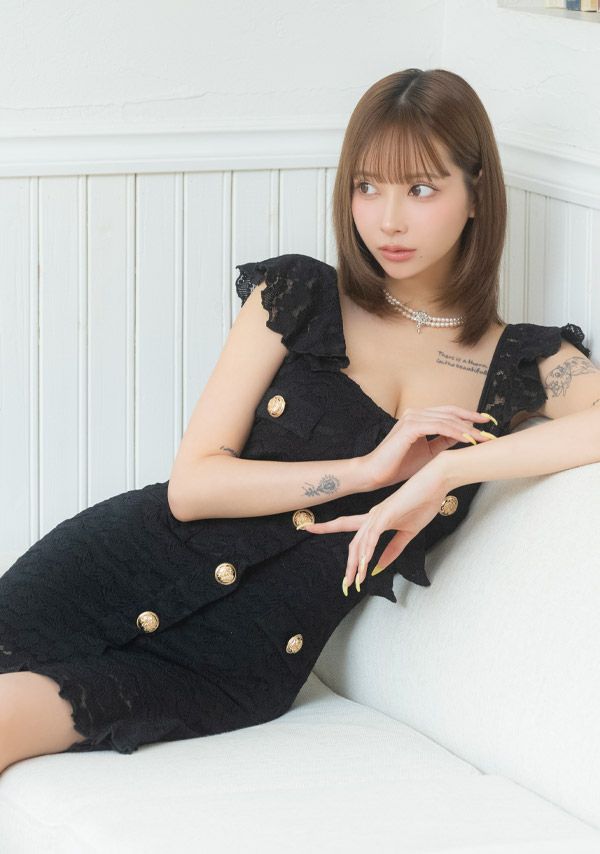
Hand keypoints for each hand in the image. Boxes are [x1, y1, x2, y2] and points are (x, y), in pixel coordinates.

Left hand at [302, 458, 449, 592]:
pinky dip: (367, 549)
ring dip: (356, 563)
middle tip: (345, 585)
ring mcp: (378, 515)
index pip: (357, 539)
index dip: (350, 557)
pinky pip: (373, 534)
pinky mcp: (386, 513)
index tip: (348, 576)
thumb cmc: (423, 503)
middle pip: (354, 544)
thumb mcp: (408, 532)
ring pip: (360, 541)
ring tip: (355, 581)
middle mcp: (373, 517)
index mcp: (377, 521)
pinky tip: (365, 563)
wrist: (435, 483)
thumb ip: (394, 549)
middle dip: (348, 566)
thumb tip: (380, 567)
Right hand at [361, 406, 495, 488]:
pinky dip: (455, 432)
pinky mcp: (410, 427)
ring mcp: (412, 418)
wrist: (375, 473)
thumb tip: (463, 437)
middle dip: (474, 421)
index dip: (469, 417)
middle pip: (452, 413)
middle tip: (491, 430)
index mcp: (420, 418)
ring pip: (448, 419)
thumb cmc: (398, 466)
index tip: (487, 424)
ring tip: (484, 437)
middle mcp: (416, 414)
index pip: (450, 413)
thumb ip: (443, 442)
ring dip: (468, 428)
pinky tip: (468, 439)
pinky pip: (439, 426)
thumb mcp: (428, 453)